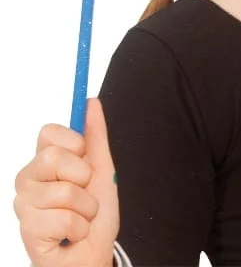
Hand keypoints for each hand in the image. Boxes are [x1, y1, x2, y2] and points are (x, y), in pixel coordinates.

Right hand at [14, 98, 118, 266]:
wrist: (93, 255)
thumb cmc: (95, 216)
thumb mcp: (102, 170)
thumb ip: (96, 135)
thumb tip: (91, 102)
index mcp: (45, 161)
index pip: (48, 132)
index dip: (73, 143)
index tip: (83, 157)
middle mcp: (29, 179)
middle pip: (54, 158)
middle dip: (82, 177)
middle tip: (83, 193)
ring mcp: (24, 205)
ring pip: (64, 191)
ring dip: (85, 208)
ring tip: (80, 218)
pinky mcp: (28, 230)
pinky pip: (64, 217)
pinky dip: (80, 227)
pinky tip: (71, 234)